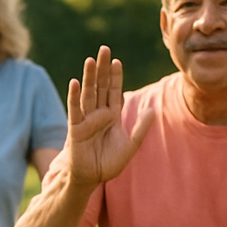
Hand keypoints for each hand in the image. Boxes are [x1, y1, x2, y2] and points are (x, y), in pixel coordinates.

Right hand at [65, 45, 154, 185]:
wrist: (91, 177)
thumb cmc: (109, 163)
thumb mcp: (131, 145)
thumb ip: (141, 128)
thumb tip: (152, 110)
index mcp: (112, 115)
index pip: (114, 91)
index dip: (116, 76)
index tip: (117, 60)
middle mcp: (99, 113)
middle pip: (101, 86)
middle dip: (102, 68)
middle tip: (103, 48)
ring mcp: (86, 119)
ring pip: (89, 93)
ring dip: (89, 76)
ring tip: (91, 59)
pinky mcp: (76, 128)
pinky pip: (75, 109)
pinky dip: (74, 96)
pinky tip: (75, 82)